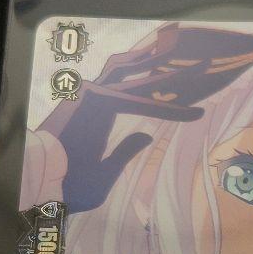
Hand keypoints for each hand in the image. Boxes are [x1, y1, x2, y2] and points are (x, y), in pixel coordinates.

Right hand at [51, 25, 252, 212]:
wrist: (42, 191)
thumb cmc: (69, 185)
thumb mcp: (107, 169)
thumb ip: (126, 150)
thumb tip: (145, 135)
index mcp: (99, 110)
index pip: (142, 92)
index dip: (171, 94)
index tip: (199, 100)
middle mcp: (97, 97)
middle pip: (144, 77)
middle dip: (177, 69)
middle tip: (210, 62)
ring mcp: (94, 97)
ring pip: (145, 82)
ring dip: (177, 79)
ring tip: (210, 74)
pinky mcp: (95, 105)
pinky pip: (138, 103)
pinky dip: (165, 106)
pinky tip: (192, 111)